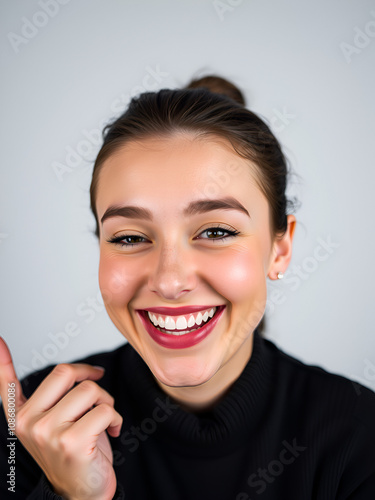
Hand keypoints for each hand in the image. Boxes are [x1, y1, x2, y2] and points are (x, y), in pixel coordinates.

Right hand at [0, 337, 122, 499]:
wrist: (83, 493)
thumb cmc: (75, 451)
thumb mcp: (56, 422)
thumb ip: (53, 398)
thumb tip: (68, 371)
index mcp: (22, 415)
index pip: (8, 385)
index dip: (1, 361)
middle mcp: (28, 422)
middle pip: (66, 372)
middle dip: (91, 380)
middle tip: (97, 399)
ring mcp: (47, 432)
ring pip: (90, 390)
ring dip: (107, 402)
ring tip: (103, 420)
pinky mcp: (71, 441)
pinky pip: (106, 410)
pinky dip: (116, 419)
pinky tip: (111, 432)